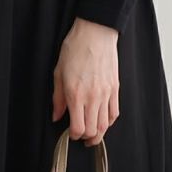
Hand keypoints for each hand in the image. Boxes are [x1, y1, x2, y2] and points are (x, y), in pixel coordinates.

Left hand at [53, 16, 119, 144]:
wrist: (95, 33)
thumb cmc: (75, 49)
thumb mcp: (58, 73)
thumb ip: (57, 98)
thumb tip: (57, 115)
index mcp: (75, 95)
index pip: (78, 128)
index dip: (73, 136)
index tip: (70, 133)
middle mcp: (92, 97)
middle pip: (93, 130)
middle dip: (86, 138)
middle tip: (81, 138)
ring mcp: (106, 94)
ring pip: (105, 125)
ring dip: (98, 133)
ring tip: (92, 135)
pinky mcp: (115, 89)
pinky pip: (114, 113)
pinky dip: (109, 122)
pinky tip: (103, 122)